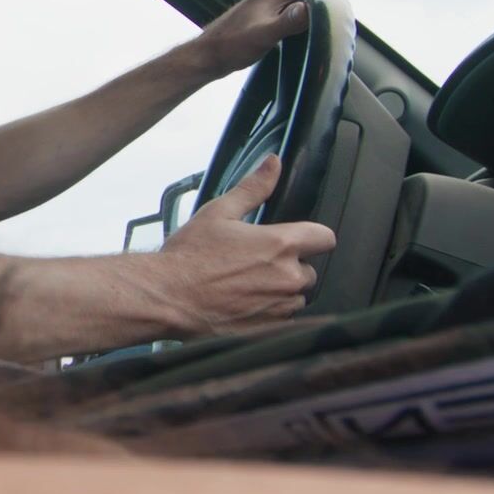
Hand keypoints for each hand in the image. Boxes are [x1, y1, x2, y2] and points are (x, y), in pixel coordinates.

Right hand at [142, 155, 336, 335]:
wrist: (167, 297)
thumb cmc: (189, 256)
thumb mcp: (218, 213)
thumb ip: (253, 188)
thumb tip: (273, 163)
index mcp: (281, 245)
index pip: (326, 238)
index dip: (313, 237)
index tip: (298, 240)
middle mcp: (288, 278)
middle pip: (310, 271)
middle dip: (289, 267)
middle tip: (256, 265)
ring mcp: (280, 308)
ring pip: (295, 298)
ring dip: (280, 292)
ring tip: (245, 287)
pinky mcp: (269, 330)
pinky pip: (282, 321)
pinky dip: (268, 314)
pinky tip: (242, 306)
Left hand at [194, 0, 340, 75]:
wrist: (209, 54)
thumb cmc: (233, 45)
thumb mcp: (264, 34)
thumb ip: (289, 21)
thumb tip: (313, 9)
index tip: (340, 19)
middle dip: (329, 6)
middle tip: (333, 30)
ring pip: (309, 0)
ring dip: (318, 14)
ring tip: (322, 34)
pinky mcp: (272, 11)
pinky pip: (298, 9)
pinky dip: (307, 19)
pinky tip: (307, 36)